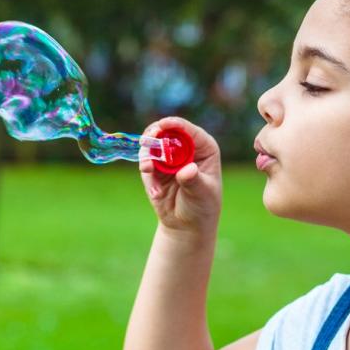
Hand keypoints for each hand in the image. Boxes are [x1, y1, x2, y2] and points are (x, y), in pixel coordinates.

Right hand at [139, 116, 221, 237]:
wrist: (186, 225)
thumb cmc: (202, 206)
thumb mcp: (202, 193)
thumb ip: (193, 180)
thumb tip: (188, 170)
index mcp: (204, 148)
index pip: (188, 130)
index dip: (175, 124)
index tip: (163, 125)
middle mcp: (185, 148)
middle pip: (166, 131)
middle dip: (155, 134)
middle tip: (148, 141)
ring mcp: (168, 157)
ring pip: (152, 144)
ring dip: (147, 154)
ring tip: (148, 168)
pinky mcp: (154, 167)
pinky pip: (145, 162)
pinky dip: (146, 172)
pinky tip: (155, 191)